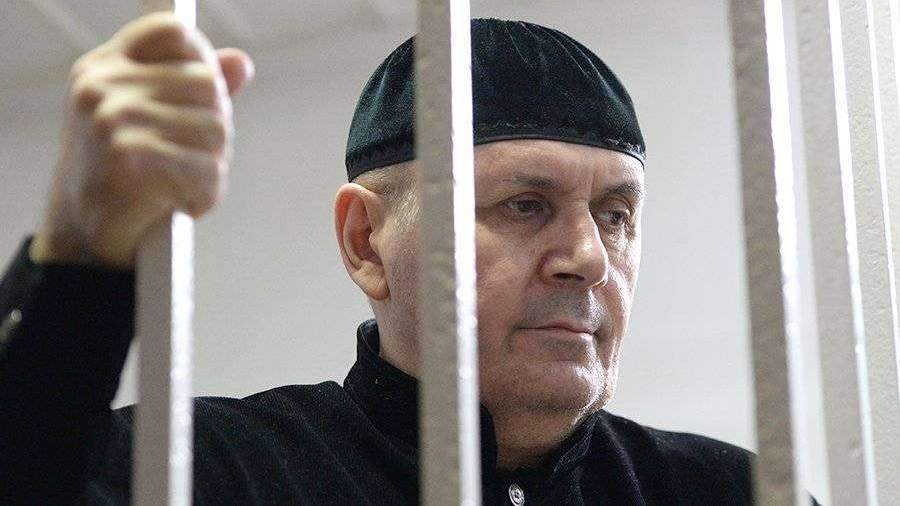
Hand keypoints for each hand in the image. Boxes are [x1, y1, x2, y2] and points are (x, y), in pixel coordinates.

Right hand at [30, 12, 253, 268]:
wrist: (85, 241)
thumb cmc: (121, 177)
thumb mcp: (147, 119)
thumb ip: (190, 87)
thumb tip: (240, 64)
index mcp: (103, 68)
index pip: (173, 33)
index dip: (202, 61)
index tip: (200, 99)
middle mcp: (103, 88)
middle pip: (208, 85)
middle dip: (212, 129)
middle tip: (186, 161)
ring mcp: (113, 121)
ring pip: (215, 130)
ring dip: (210, 166)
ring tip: (176, 184)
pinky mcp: (131, 160)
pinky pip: (208, 171)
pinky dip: (204, 196)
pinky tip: (176, 204)